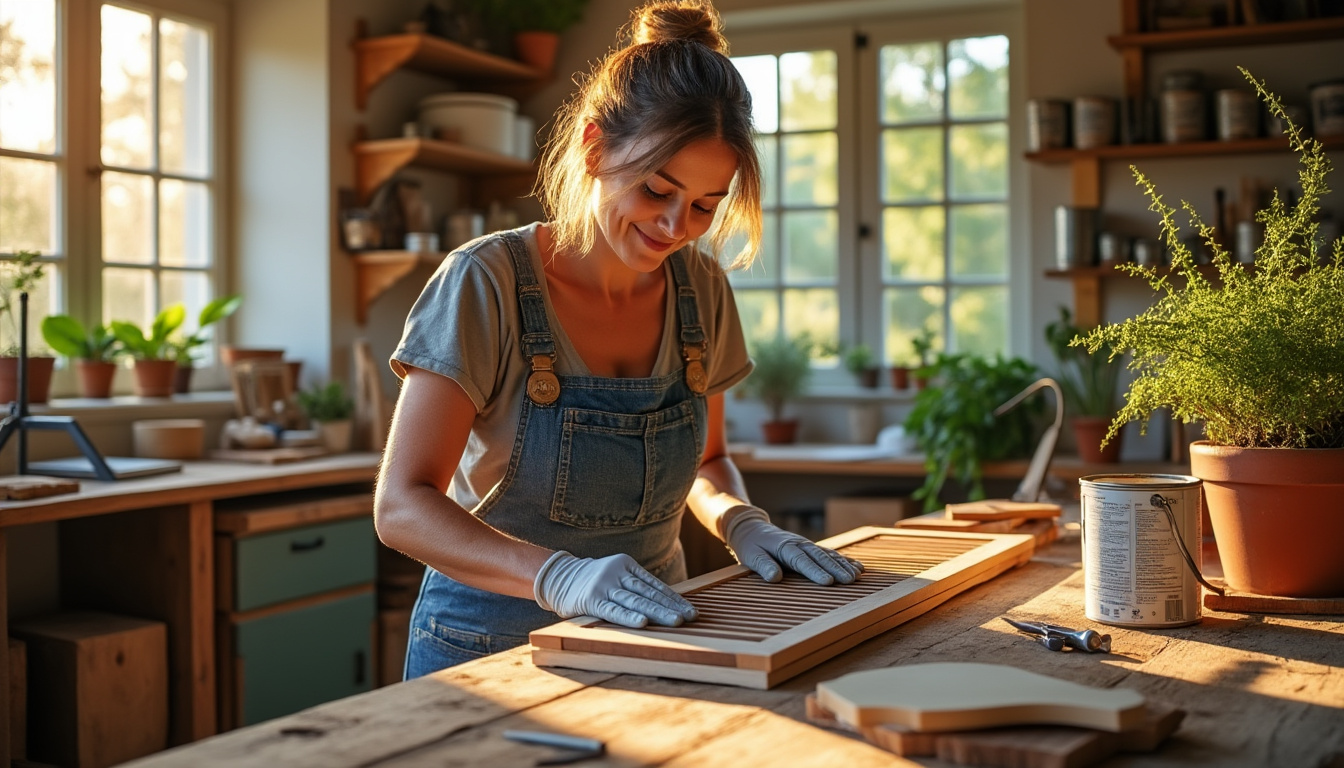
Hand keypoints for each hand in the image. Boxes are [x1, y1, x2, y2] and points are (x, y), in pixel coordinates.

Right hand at [533, 551, 697, 627]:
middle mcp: (617, 573)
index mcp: (627, 565)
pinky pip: (613, 609)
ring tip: (675, 621)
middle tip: (690, 617)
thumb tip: (666, 602)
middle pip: (649, 593)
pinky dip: (628, 616)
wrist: (559, 576)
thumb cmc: (594, 581)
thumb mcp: (616, 575)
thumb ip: (636, 585)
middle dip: (671, 607)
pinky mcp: (592, 600)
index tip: (691, 611)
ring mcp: (604, 585)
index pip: (655, 585)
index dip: (674, 599)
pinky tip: (642, 623)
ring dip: (657, 612)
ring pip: (635, 600)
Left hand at [724, 508, 863, 583]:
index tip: (828, 582)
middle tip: (850, 581)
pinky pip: (831, 554)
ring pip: (828, 554)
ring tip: (858, 576)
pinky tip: (858, 568)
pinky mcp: (811, 548)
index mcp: (784, 547)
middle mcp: (799, 544)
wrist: (752, 528)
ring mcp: (807, 545)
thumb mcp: (751, 556)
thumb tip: (774, 577)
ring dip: (844, 564)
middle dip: (836, 569)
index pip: (801, 561)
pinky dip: (844, 560)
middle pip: (820, 557)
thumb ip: (763, 566)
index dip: (815, 571)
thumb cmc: (750, 545)